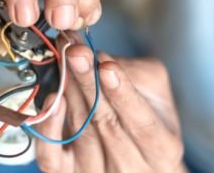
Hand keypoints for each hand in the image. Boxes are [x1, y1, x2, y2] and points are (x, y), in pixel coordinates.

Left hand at [35, 45, 185, 172]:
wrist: (133, 152)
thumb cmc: (148, 116)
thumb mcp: (155, 89)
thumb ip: (134, 72)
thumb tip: (100, 58)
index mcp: (164, 150)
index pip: (143, 124)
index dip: (124, 95)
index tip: (107, 66)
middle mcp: (133, 167)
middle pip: (108, 125)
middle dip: (90, 83)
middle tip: (76, 52)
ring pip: (81, 132)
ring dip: (71, 92)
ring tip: (65, 60)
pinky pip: (52, 157)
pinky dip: (49, 127)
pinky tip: (53, 99)